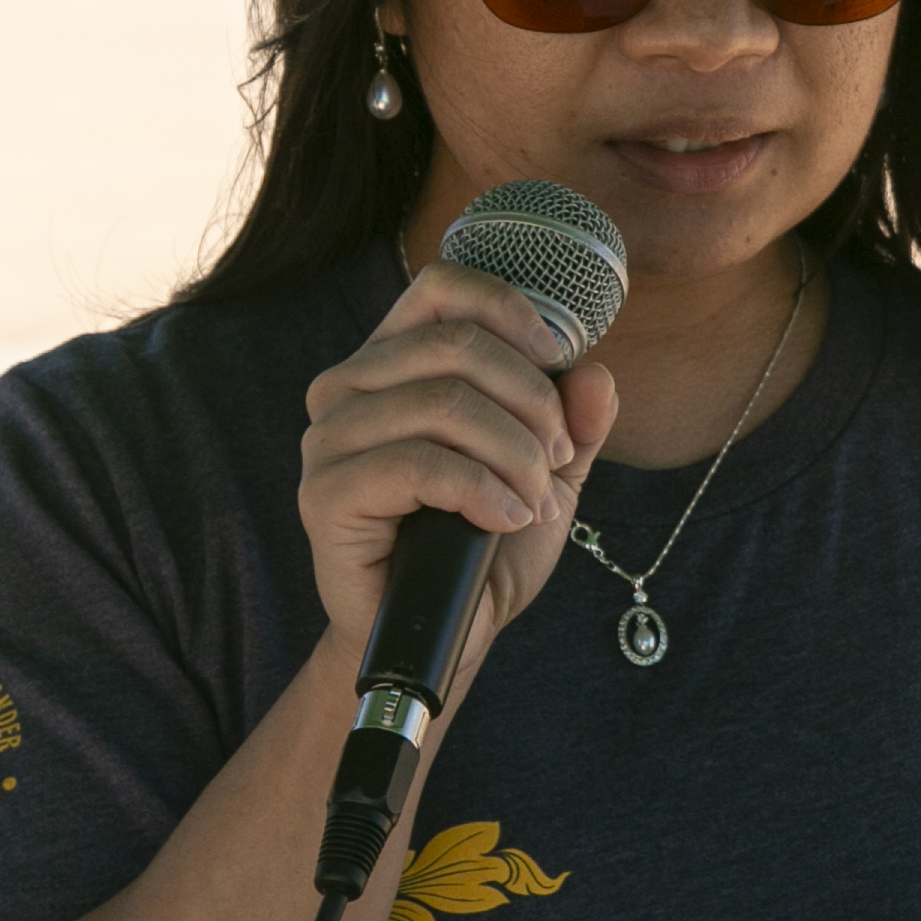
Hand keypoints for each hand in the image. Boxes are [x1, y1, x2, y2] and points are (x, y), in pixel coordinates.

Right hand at [296, 260, 619, 660]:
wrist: (446, 632)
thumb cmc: (486, 542)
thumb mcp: (548, 472)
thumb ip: (575, 420)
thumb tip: (595, 373)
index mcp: (392, 362)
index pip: (442, 288)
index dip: (510, 309)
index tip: (559, 357)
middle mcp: (348, 389)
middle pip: (457, 348)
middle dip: (532, 402)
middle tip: (559, 458)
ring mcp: (328, 441)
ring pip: (443, 404)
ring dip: (515, 455)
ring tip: (534, 500)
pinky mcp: (325, 495)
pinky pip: (418, 465)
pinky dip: (482, 490)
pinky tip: (506, 519)